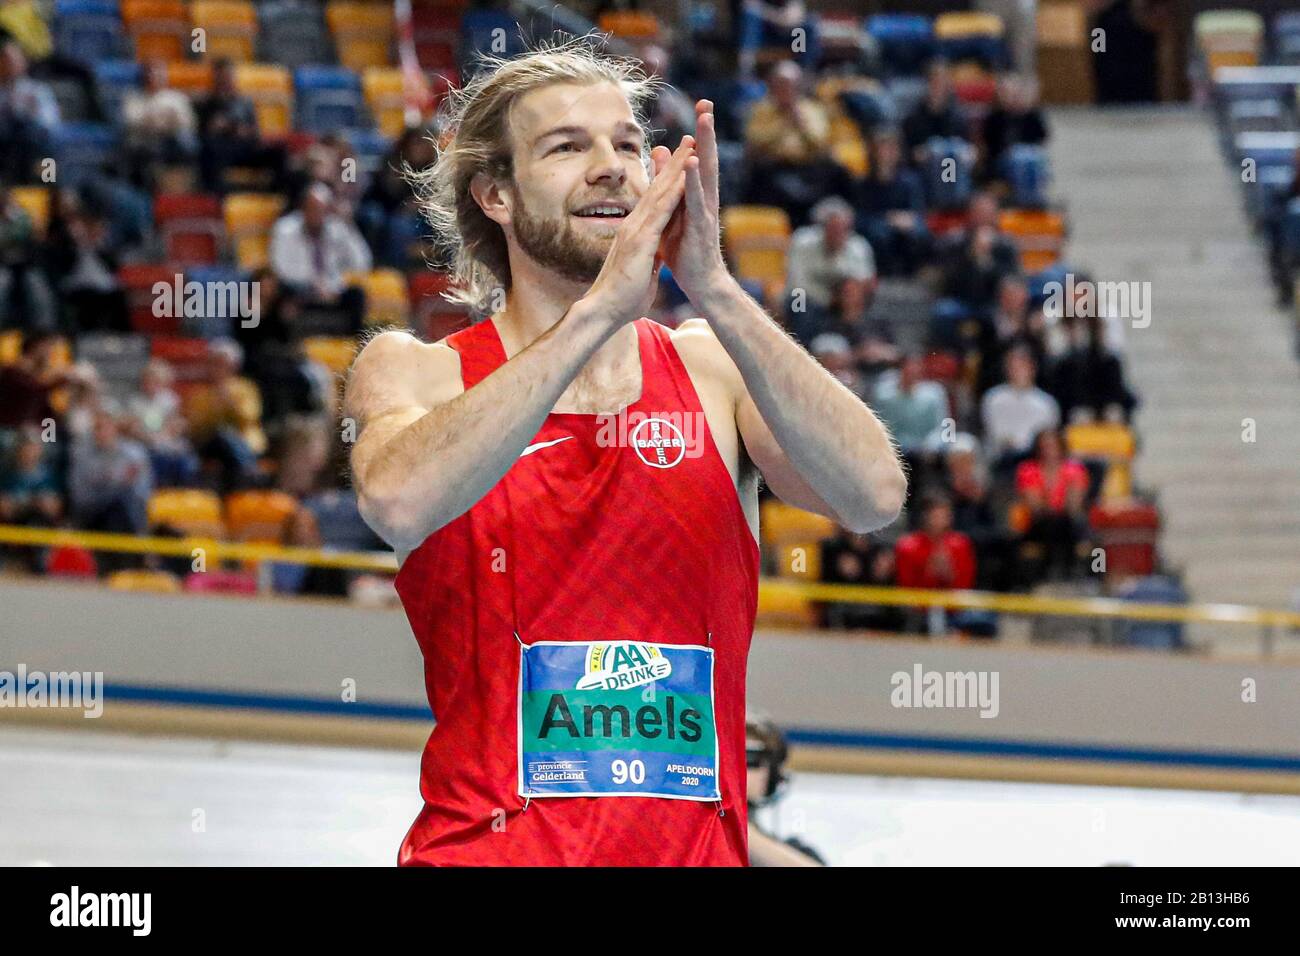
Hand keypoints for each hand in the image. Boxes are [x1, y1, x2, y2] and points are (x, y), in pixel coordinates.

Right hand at [580, 136, 693, 329]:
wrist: (604, 310)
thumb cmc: (621, 298)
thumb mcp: (640, 271)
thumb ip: (647, 260)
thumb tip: (652, 257)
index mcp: (634, 233)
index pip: (654, 201)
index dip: (667, 179)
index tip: (680, 162)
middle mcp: (633, 225)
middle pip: (657, 188)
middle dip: (673, 163)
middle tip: (688, 140)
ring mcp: (636, 230)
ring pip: (660, 193)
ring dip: (676, 169)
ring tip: (691, 146)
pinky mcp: (641, 240)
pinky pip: (662, 212)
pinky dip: (674, 192)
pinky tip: (686, 176)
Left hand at [653, 100, 729, 303]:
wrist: (700, 282)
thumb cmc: (686, 249)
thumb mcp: (674, 211)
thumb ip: (669, 183)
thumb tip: (662, 152)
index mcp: (697, 196)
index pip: (698, 158)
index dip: (700, 132)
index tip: (701, 104)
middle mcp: (705, 199)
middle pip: (706, 159)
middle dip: (706, 131)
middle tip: (706, 102)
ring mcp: (705, 211)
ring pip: (706, 174)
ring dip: (705, 147)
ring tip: (704, 121)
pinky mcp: (700, 226)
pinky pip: (696, 200)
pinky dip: (694, 180)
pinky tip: (693, 162)